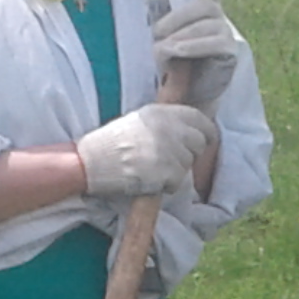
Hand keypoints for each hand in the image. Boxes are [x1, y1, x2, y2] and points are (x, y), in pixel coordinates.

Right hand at [76, 104, 216, 198]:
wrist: (92, 162)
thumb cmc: (111, 143)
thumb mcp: (139, 120)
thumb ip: (165, 122)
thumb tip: (190, 130)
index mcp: (162, 113)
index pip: (199, 120)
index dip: (206, 132)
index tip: (206, 140)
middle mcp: (169, 129)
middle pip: (199, 144)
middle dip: (189, 154)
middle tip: (169, 160)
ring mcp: (169, 150)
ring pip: (188, 165)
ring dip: (175, 171)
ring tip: (151, 169)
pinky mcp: (166, 172)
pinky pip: (177, 182)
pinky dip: (166, 186)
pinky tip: (148, 180)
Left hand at [154, 0, 236, 107]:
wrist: (186, 99)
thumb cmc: (174, 67)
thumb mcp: (164, 39)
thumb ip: (161, 17)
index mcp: (204, 13)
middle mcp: (220, 21)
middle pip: (207, 5)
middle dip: (179, 16)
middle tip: (156, 33)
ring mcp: (228, 36)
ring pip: (209, 24)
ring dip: (183, 35)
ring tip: (163, 49)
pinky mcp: (231, 54)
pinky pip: (216, 43)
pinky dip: (194, 46)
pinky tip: (177, 52)